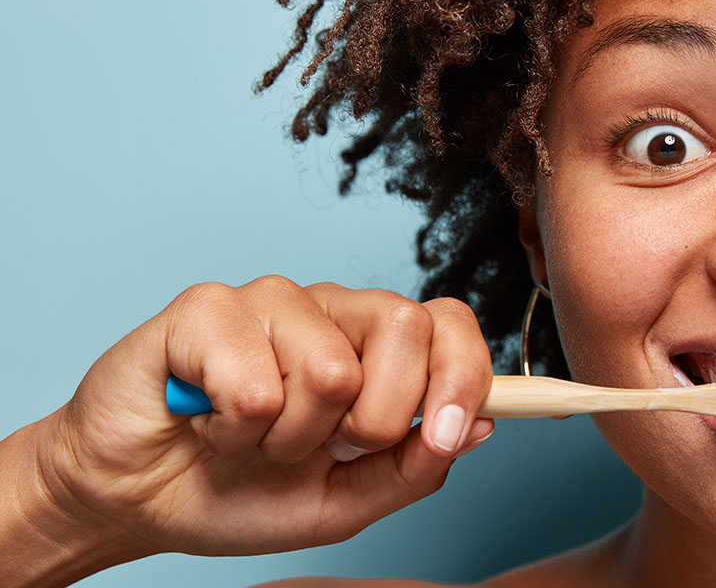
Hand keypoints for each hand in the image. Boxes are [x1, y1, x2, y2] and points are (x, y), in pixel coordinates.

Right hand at [37, 276, 494, 556]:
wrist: (141, 502)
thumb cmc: (243, 492)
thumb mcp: (347, 501)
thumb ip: (417, 467)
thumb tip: (485, 424)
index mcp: (374, 348)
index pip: (448, 322)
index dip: (463, 374)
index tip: (449, 433)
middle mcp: (330, 313)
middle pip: (405, 328)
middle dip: (374, 420)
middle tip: (323, 447)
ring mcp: (269, 302)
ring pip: (330, 369)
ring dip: (289, 438)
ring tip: (252, 439)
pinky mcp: (205, 308)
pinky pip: (253, 382)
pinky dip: (230, 429)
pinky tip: (207, 421)